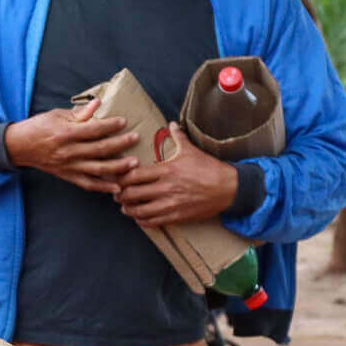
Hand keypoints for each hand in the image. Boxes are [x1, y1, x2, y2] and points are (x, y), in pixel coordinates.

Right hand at [3, 100, 137, 192]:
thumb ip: (79, 113)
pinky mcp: (68, 176)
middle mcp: (68, 152)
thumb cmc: (38, 127)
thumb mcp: (56, 115)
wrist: (20, 147)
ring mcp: (69, 166)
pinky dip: (103, 187)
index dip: (110, 125)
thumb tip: (98, 104)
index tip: (124, 121)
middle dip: (120, 144)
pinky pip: (88, 184)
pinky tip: (117, 188)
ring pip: (97, 168)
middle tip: (136, 138)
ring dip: (118, 167)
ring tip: (134, 163)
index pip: (93, 129)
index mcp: (65, 133)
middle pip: (99, 149)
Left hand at [113, 124, 238, 227]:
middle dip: (120, 194)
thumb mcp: (192, 150)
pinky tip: (139, 216)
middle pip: (131, 194)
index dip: (121, 177)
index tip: (117, 177)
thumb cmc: (209, 168)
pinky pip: (152, 222)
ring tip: (125, 206)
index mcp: (166, 170)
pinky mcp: (176, 216)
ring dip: (128, 209)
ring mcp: (170, 204)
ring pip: (139, 210)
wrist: (229, 189)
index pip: (133, 175)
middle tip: (117, 193)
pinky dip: (142, 220)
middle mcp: (165, 188)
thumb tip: (172, 124)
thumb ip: (178, 137)